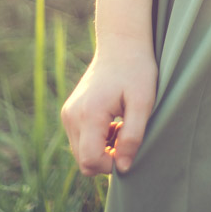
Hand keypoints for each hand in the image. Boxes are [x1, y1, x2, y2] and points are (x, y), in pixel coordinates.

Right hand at [61, 40, 157, 175]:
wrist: (121, 44)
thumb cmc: (136, 70)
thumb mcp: (143, 102)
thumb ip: (133, 136)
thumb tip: (122, 167)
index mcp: (89, 114)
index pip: (90, 161)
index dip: (110, 164)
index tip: (129, 149)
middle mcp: (71, 115)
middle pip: (83, 161)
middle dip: (106, 158)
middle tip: (127, 137)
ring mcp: (68, 113)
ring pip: (80, 152)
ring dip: (102, 149)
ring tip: (122, 127)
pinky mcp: (69, 111)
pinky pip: (79, 140)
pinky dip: (96, 140)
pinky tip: (113, 124)